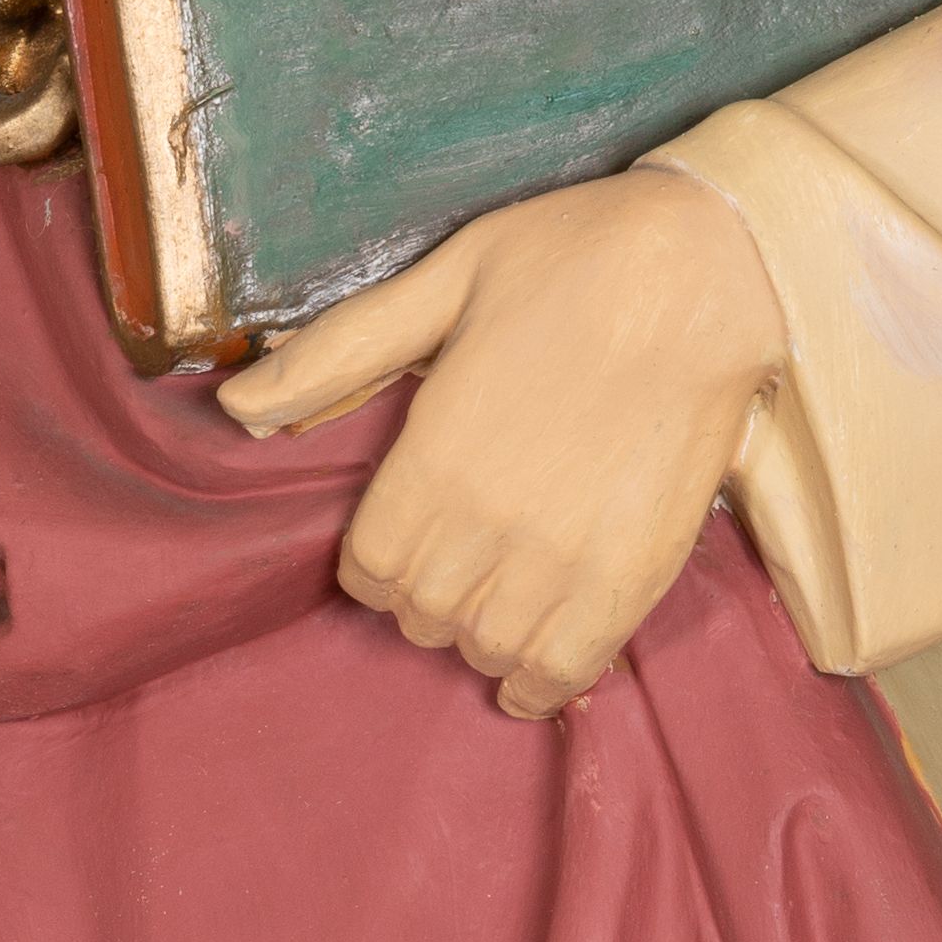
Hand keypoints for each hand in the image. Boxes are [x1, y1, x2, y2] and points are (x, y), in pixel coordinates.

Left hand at [218, 163, 785, 720]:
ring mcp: (561, 559)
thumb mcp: (439, 282)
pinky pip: (564, 669)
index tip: (404, 539)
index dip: (377, 563)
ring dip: (482, 633)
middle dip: (426, 594)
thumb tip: (237, 407)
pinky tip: (532, 667)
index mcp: (430, 459)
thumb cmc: (568, 259)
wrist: (704, 268)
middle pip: (421, 614)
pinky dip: (539, 681)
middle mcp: (486, 524)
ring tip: (500, 597)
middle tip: (457, 557)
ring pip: (485, 648)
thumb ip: (338, 354)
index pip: (366, 571)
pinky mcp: (631, 576)